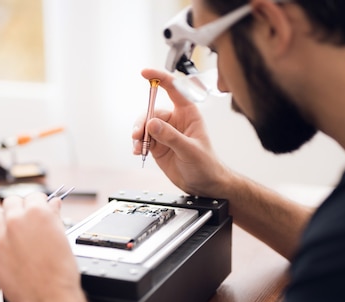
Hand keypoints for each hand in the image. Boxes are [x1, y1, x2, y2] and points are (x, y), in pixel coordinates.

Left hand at [0, 193, 79, 301]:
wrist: (50, 299)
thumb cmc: (61, 272)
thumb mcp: (64, 238)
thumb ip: (54, 217)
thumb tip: (53, 205)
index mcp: (37, 213)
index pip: (33, 196)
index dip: (39, 203)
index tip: (40, 210)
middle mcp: (16, 221)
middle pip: (11, 201)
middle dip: (20, 208)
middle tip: (28, 221)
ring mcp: (1, 237)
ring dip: (4, 219)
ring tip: (14, 231)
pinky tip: (8, 249)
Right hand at [133, 68, 231, 196]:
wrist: (204, 185)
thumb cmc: (206, 165)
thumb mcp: (190, 150)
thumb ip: (171, 137)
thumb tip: (152, 123)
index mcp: (188, 113)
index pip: (173, 89)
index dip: (159, 78)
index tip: (145, 73)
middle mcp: (175, 120)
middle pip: (152, 111)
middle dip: (142, 121)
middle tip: (138, 134)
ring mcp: (165, 132)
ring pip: (145, 125)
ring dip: (138, 134)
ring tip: (138, 146)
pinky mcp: (157, 145)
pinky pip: (143, 139)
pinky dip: (138, 144)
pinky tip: (139, 151)